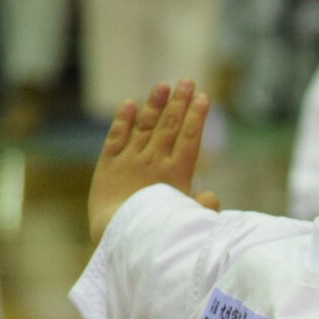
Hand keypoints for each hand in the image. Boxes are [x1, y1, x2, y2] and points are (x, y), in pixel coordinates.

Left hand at [88, 79, 220, 244]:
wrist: (119, 237)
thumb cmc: (158, 233)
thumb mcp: (189, 220)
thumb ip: (203, 206)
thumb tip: (211, 195)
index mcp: (176, 174)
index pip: (189, 137)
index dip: (197, 116)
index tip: (203, 97)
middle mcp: (153, 161)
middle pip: (170, 125)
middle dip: (180, 101)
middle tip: (188, 81)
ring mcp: (129, 160)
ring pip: (145, 126)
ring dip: (155, 104)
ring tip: (164, 85)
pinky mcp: (107, 165)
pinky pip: (115, 137)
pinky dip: (123, 120)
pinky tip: (130, 104)